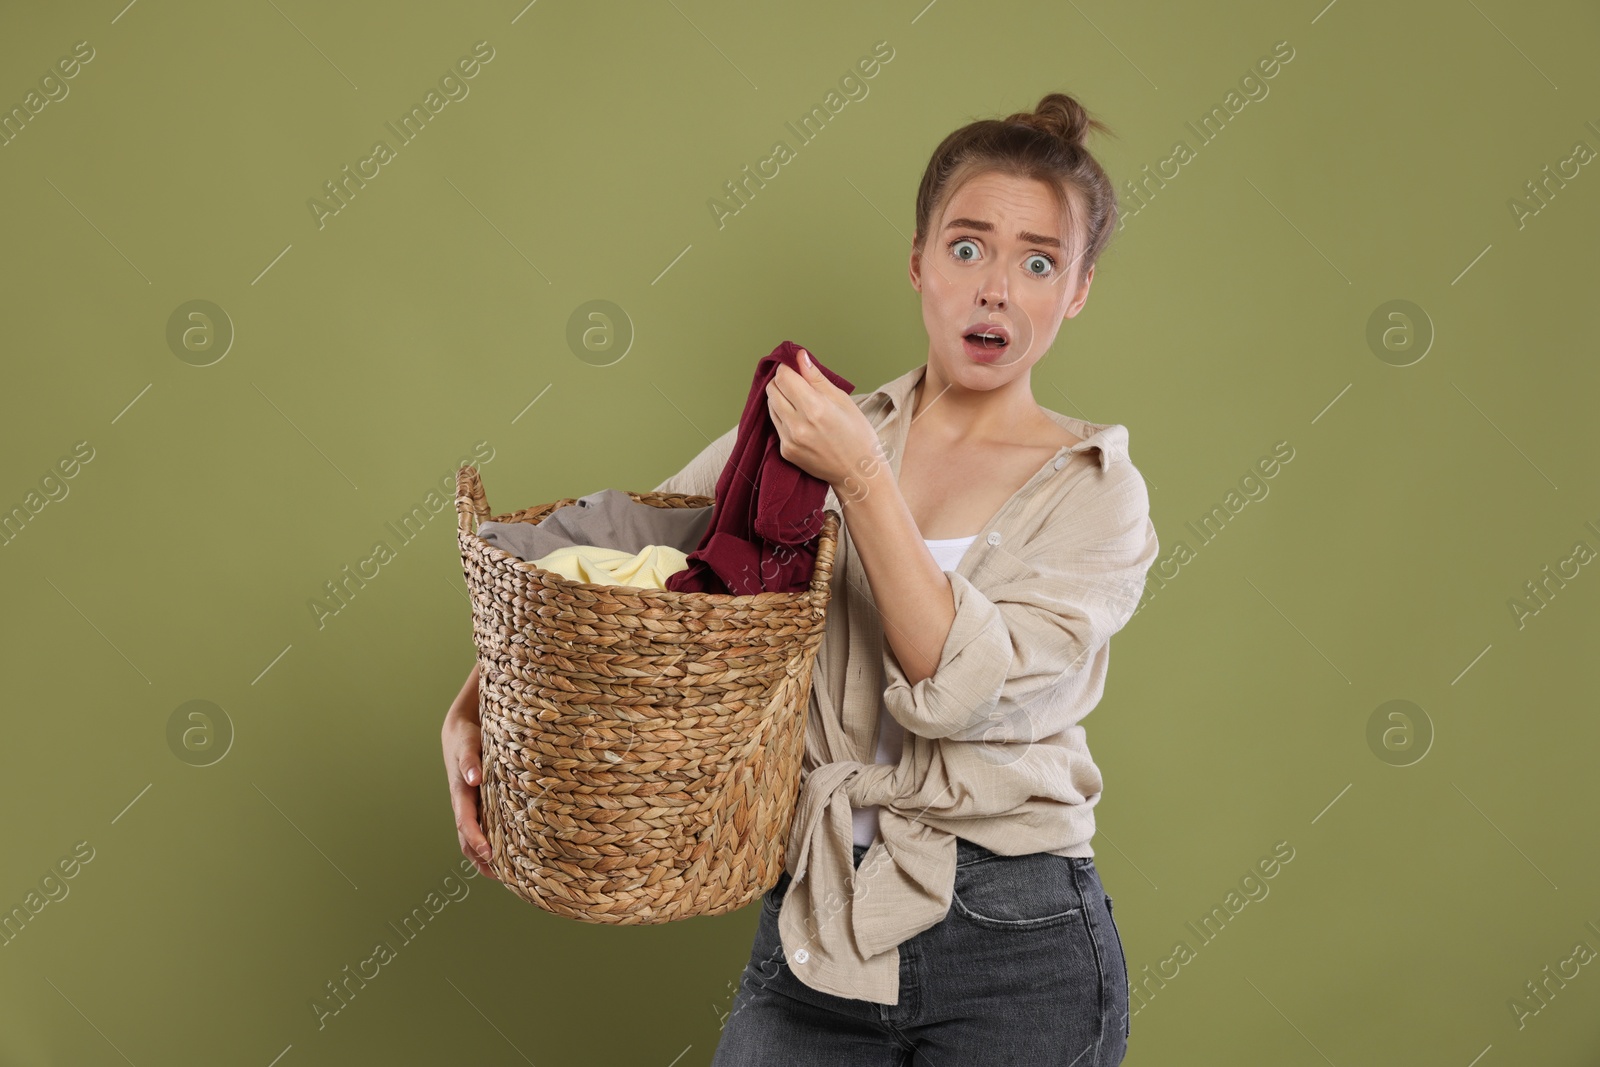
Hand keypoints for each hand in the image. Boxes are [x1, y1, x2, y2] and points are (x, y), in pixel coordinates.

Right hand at [442, 663, 497, 879]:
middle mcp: (464, 804)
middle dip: (481, 859)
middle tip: (504, 876)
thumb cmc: (466, 737)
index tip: (489, 854)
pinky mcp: (480, 805)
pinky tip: (511, 853)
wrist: (461, 731)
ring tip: (509, 875)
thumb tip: (473, 778)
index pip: (465, 823)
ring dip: (485, 857)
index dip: (476, 839)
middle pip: (467, 839)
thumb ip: (469, 760)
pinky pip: (484, 828)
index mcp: (460, 793)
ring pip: (474, 838)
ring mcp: (471, 807)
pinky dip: (492, 843)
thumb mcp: (468, 743)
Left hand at [764, 349, 880, 488]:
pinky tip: (800, 418)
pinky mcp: (786, 451)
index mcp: (815, 409)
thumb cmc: (857, 434)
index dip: (788, 368)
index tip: (795, 368)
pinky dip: (783, 416)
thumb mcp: (842, 400)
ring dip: (780, 398)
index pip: (784, 377)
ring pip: (771, 407)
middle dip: (782, 381)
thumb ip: (816, 378)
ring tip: (800, 401)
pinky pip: (776, 424)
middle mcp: (798, 425)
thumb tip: (800, 356)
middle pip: (773, 390)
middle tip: (796, 383)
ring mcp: (789, 440)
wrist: (858, 472)